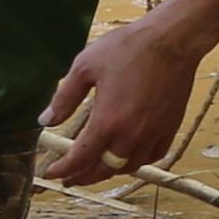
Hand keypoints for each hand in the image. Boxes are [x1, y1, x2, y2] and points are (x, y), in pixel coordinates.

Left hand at [41, 10, 209, 186]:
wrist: (172, 40)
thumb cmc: (128, 48)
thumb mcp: (86, 66)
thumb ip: (64, 97)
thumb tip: (45, 121)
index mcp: (107, 121)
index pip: (80, 158)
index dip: (62, 169)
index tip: (50, 173)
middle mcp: (131, 135)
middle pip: (104, 170)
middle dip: (83, 177)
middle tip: (70, 178)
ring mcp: (153, 134)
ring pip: (128, 167)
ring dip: (109, 171)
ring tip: (97, 168)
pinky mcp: (170, 128)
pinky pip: (153, 156)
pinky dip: (137, 161)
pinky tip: (129, 156)